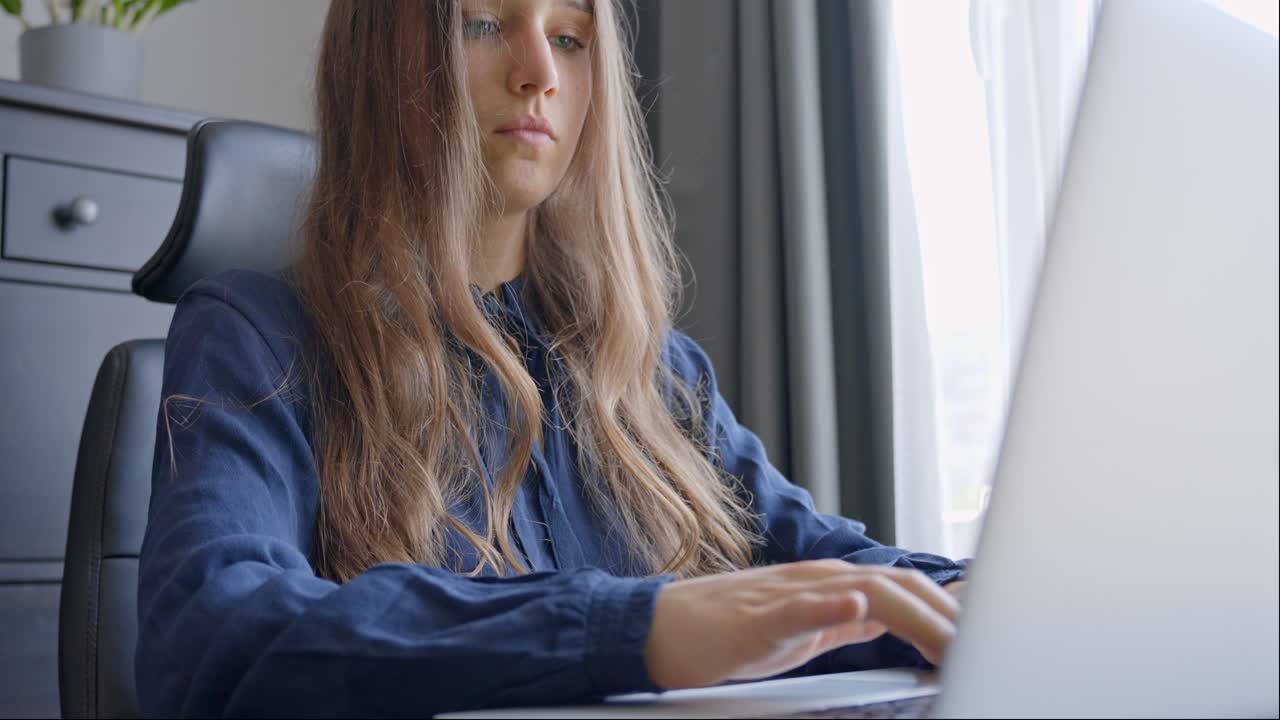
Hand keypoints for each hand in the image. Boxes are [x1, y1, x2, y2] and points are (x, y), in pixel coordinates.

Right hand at [644, 559, 960, 689]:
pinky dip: (831, 604)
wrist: (659, 629)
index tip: (989, 627)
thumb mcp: (800, 629)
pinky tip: (857, 604)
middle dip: (947, 614)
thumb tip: (888, 619)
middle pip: (896, 586)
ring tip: (951, 637)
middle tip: (987, 644)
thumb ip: (842, 620)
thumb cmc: (726, 633)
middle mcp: (815, 579)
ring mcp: (786, 594)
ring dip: (912, 613)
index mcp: (828, 586)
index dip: (948, 605)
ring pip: (861, 591)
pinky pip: (797, 606)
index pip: (903, 588)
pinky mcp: (756, 615)